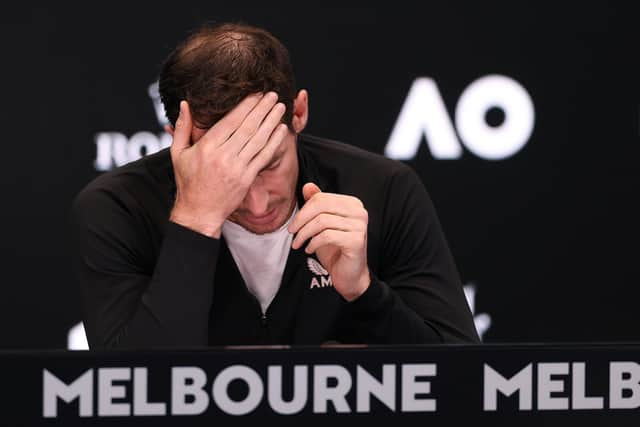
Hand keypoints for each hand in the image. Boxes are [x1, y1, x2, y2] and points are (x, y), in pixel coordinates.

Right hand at [169, 92, 287, 236]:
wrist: (199, 212)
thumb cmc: (188, 182)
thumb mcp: (178, 154)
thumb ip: (182, 128)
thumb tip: (185, 104)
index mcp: (207, 147)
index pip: (230, 121)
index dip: (246, 106)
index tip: (256, 94)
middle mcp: (223, 156)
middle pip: (247, 127)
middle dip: (262, 109)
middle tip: (273, 95)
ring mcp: (237, 168)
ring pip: (258, 140)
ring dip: (271, 121)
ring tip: (281, 107)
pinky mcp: (247, 178)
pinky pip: (263, 157)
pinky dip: (274, 142)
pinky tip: (281, 130)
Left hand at [289, 183, 370, 300]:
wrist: (349, 275)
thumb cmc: (335, 249)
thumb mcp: (322, 225)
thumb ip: (317, 205)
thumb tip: (307, 186)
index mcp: (352, 204)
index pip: (321, 198)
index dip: (303, 210)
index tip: (294, 225)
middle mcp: (359, 212)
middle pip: (321, 206)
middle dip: (301, 220)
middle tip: (292, 233)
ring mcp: (360, 226)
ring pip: (322, 221)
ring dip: (304, 234)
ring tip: (298, 244)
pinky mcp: (356, 241)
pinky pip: (327, 236)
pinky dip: (313, 243)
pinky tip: (310, 250)